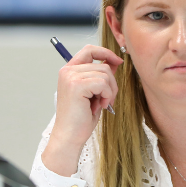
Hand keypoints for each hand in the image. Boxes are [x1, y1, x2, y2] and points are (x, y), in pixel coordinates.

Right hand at [42, 45, 122, 175]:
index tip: (118, 61)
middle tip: (106, 100)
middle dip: (112, 84)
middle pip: (103, 65)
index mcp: (69, 71)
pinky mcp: (77, 86)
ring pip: (105, 74)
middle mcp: (68, 71)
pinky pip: (103, 83)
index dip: (106, 53)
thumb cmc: (80, 118)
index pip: (89, 50)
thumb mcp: (94, 93)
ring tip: (101, 104)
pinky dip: (106, 96)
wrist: (69, 136)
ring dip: (110, 91)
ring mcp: (71, 77)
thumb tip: (114, 62)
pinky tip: (99, 106)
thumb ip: (100, 76)